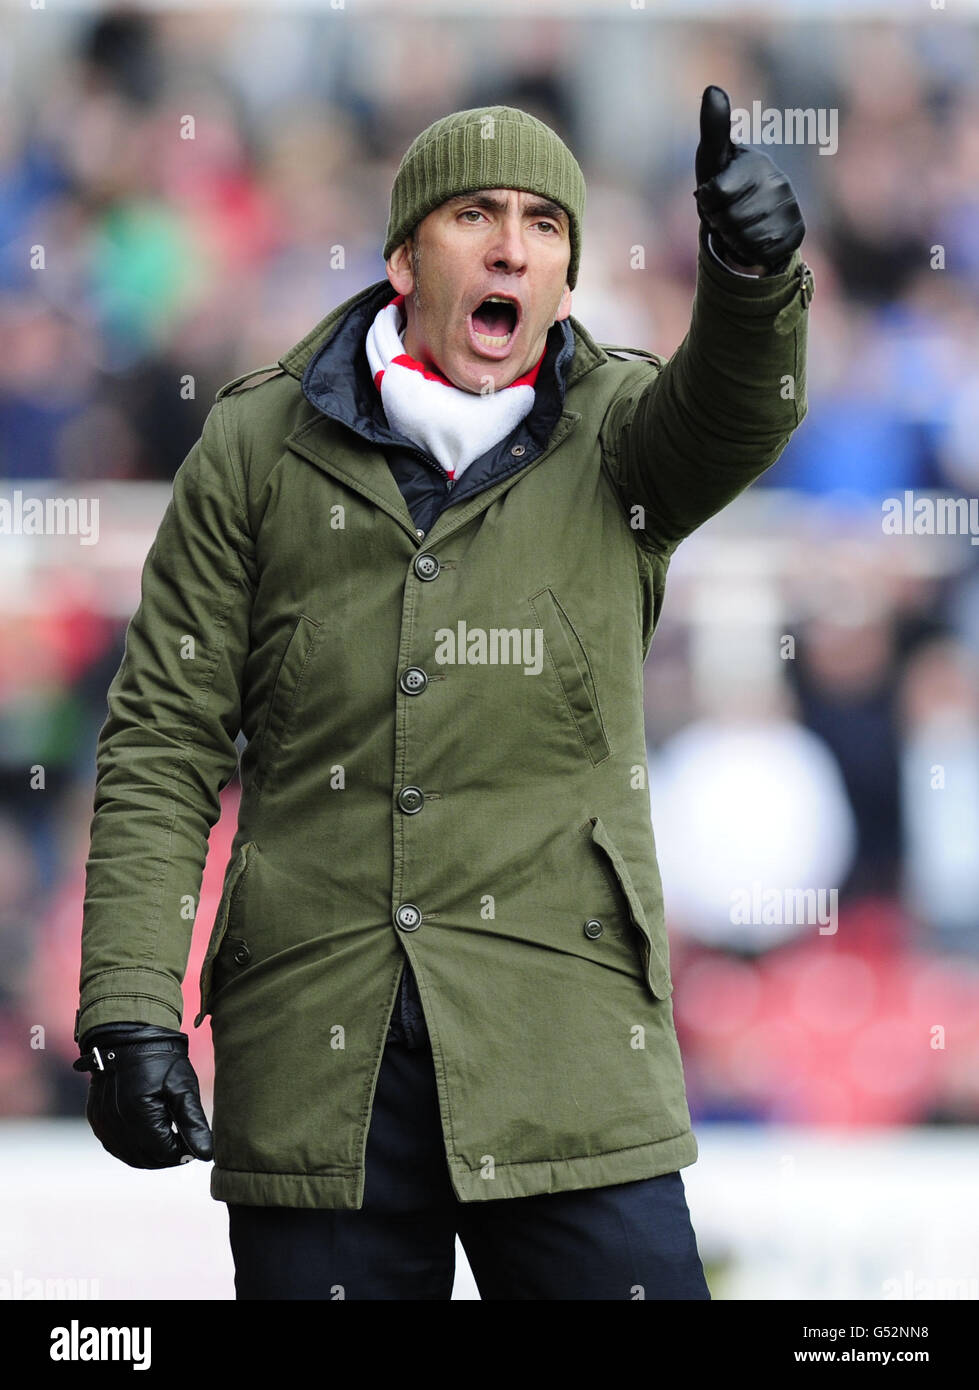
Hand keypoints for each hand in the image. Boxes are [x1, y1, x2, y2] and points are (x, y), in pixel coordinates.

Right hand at [74, 1024, 212, 1168]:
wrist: (129, 1037)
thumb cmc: (160, 1060)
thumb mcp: (182, 1088)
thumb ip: (193, 1124)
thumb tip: (207, 1155)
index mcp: (139, 1116)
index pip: (165, 1153)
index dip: (183, 1153)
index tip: (195, 1144)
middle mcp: (116, 1124)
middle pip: (147, 1159)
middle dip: (168, 1156)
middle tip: (184, 1143)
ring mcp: (103, 1123)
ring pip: (130, 1156)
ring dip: (151, 1154)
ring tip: (168, 1138)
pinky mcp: (97, 1120)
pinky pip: (115, 1145)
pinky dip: (133, 1147)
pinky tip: (148, 1135)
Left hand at [694, 85, 804, 274]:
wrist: (751, 215)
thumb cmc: (726, 180)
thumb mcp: (713, 157)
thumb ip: (713, 127)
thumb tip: (713, 88)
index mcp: (755, 163)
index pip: (715, 194)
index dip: (706, 202)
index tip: (713, 193)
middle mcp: (778, 182)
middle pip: (727, 220)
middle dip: (719, 222)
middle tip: (726, 212)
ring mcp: (789, 208)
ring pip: (743, 239)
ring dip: (733, 238)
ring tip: (738, 225)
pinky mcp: (796, 232)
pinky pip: (760, 253)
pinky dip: (750, 251)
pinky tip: (753, 237)